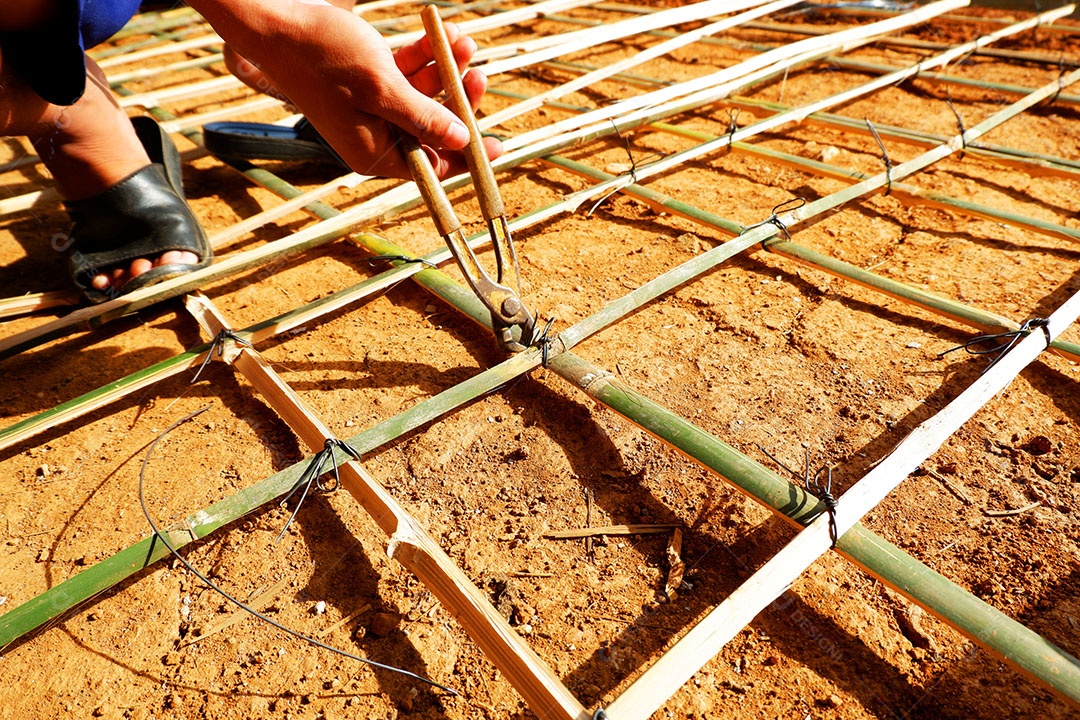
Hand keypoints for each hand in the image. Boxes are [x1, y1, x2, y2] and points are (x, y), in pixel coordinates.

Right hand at [202, 1, 501, 178]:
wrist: (278, 21)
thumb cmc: (324, 56)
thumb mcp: (382, 88)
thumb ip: (424, 117)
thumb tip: (461, 141)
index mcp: (374, 154)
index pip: (432, 168)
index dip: (467, 158)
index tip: (498, 148)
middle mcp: (374, 137)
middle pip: (433, 130)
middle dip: (458, 102)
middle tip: (477, 75)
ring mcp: (372, 109)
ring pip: (424, 96)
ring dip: (446, 70)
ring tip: (460, 42)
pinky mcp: (369, 82)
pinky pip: (408, 75)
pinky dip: (425, 57)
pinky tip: (440, 34)